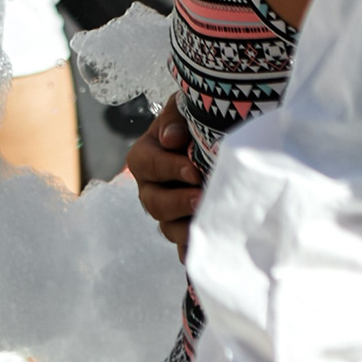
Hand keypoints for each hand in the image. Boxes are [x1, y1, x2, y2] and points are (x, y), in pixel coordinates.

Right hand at [126, 94, 200, 257]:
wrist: (216, 143)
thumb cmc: (195, 123)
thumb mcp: (183, 109)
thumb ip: (175, 118)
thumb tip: (172, 139)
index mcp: (145, 157)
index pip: (148, 165)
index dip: (169, 168)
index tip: (193, 170)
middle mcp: (150, 188)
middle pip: (154, 203)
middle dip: (179, 202)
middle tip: (202, 197)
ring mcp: (168, 213)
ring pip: (168, 228)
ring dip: (187, 229)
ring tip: (209, 224)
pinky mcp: (185, 229)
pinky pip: (184, 248)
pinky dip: (194, 251)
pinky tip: (210, 250)